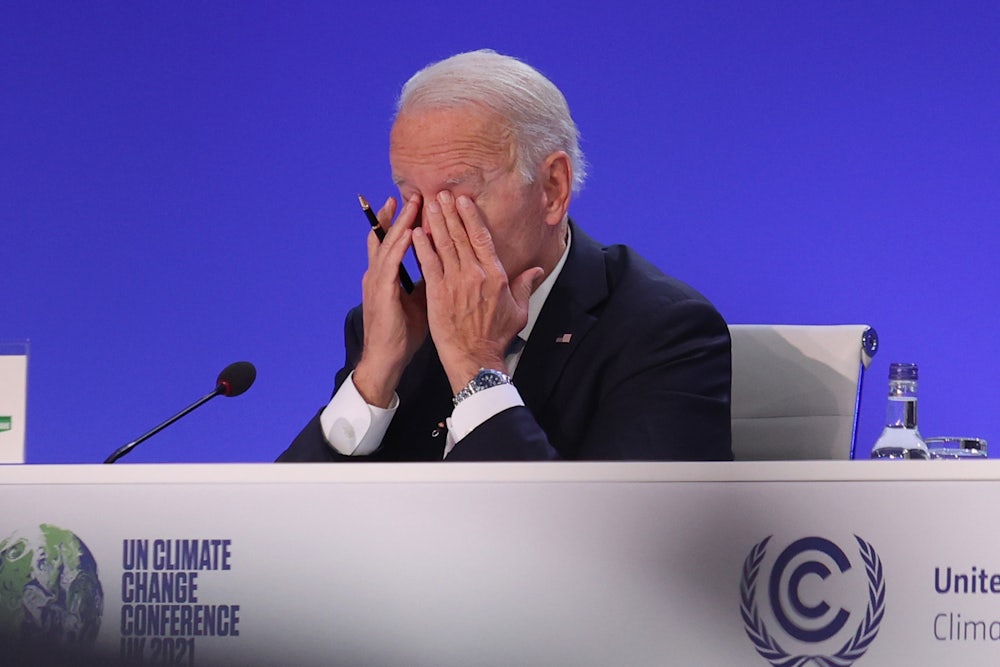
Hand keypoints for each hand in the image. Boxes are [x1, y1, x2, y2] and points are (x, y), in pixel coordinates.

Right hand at [353, 194, 427, 406]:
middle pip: (386, 237)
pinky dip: (398, 245)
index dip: (399, 223)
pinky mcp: (381, 293)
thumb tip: (447, 268)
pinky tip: (408, 232)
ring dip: (400, 223)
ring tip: (411, 204)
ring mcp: (376, 282)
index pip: (392, 243)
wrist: (386, 359)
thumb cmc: (401, 334)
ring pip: (387, 244)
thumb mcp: (419, 302)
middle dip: (398, 215)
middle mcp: (377, 275)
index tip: (411, 205)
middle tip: (411, 194)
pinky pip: (390, 264)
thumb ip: (428, 282)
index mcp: (385, 277)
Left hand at [412, 191, 544, 392]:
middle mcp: (475, 274)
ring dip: (435, 222)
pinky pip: (429, 264)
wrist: (475, 357)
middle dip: (449, 212)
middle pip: (460, 236)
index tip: (463, 200)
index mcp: (496, 275)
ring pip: (444, 245)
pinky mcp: (438, 293)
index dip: (471, 217)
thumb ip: (525, 286)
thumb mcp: (518, 311)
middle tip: (440, 192)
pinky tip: (416, 231)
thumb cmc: (497, 336)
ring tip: (428, 203)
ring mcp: (455, 283)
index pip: (482, 238)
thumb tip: (536, 269)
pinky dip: (423, 246)